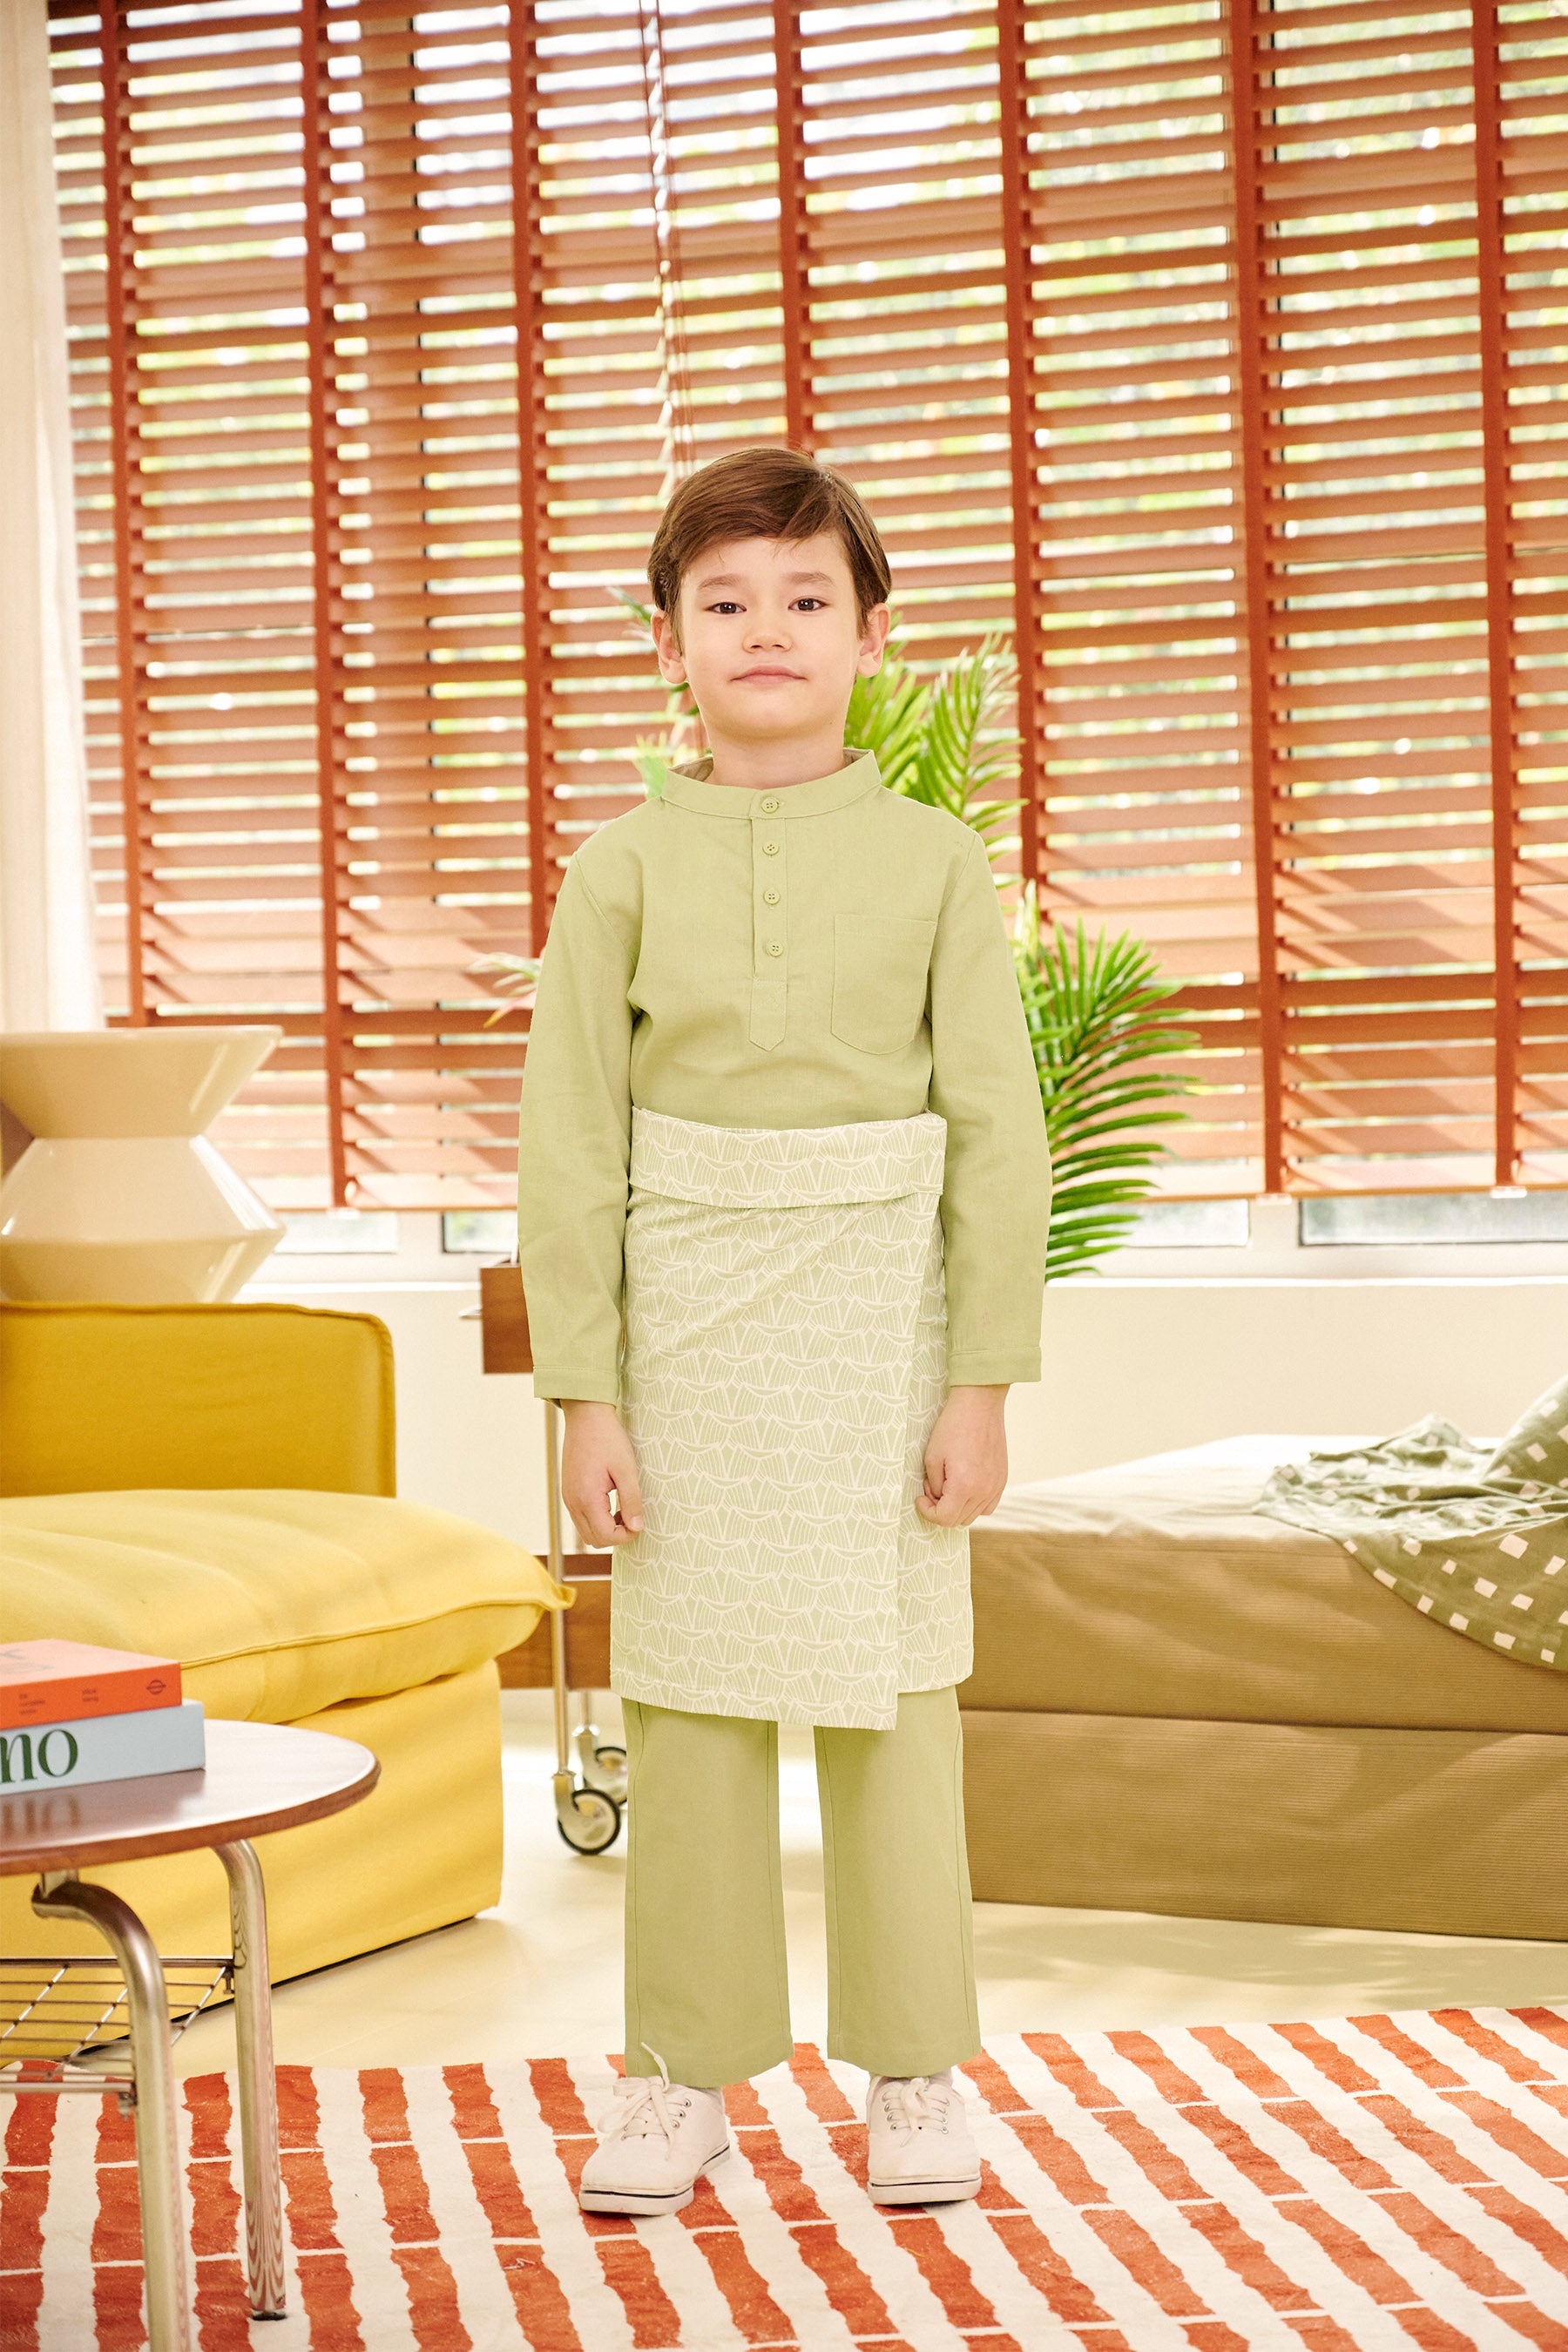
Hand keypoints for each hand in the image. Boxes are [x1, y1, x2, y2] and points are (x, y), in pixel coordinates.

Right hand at [560, 1400, 644, 1545]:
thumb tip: (637, 1527)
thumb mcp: (626, 1469)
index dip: (626, 1535)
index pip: (605, 1536)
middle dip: (615, 1535)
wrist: (586, 1416)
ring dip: (605, 1527)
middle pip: (593, 1539)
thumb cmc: (608, 1439)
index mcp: (587, 1498)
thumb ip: (632, 1500)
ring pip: (585, 1531)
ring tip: (623, 1509)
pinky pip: (581, 1517)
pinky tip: (611, 1502)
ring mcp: (568, 1497)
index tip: (640, 1522)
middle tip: (633, 1516)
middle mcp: (573, 1502)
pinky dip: (597, 1518)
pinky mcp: (568, 1491)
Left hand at [916, 1385, 1008, 1526]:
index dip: (928, 1512)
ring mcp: (996, 1486)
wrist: (979, 1405)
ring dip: (958, 1506)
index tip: (920, 1498)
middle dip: (941, 1508)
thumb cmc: (953, 1427)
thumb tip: (937, 1498)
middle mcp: (984, 1491)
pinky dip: (975, 1503)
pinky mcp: (1002, 1479)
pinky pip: (988, 1505)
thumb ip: (933, 1485)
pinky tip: (965, 1486)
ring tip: (948, 1483)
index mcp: (964, 1487)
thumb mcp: (932, 1457)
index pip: (945, 1518)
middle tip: (932, 1486)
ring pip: (974, 1515)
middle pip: (959, 1520)